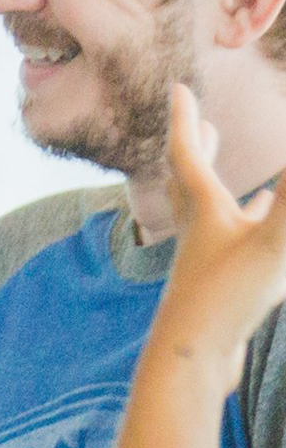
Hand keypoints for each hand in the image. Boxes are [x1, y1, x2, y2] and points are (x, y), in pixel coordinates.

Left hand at [153, 85, 285, 381]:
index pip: (187, 155)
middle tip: (199, 122)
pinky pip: (230, 248)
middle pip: (189, 180)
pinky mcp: (218, 286)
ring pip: (210, 215)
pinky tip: (255, 237)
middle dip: (195, 146)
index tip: (177, 88)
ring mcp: (206, 260)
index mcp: (203, 212)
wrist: (193, 359)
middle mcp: (198, 231)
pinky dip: (244, 232)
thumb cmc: (225, 300)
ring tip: (236, 176)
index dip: (184, 120)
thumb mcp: (270, 244)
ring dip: (220, 188)